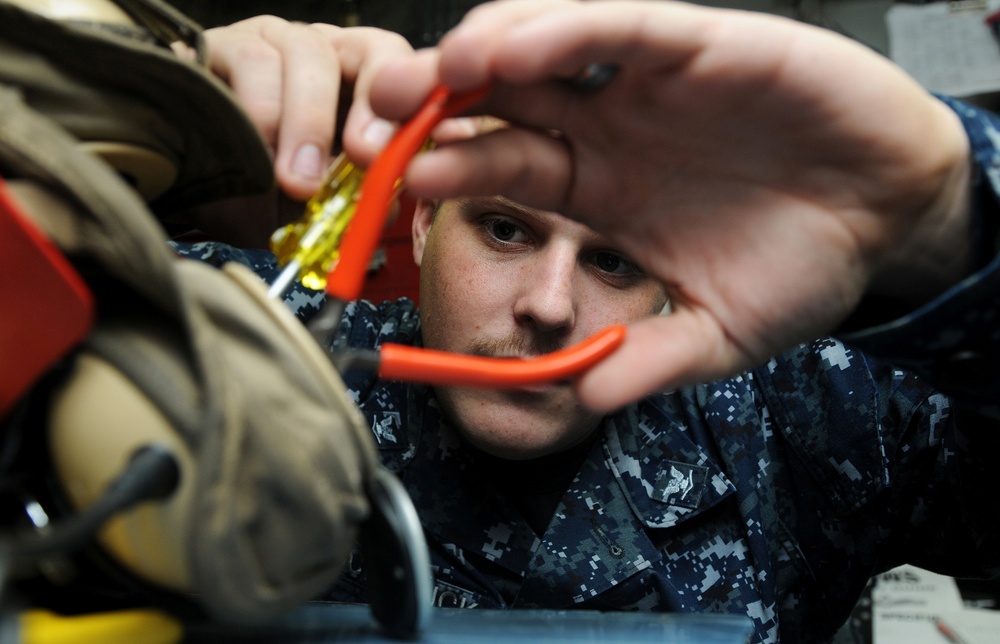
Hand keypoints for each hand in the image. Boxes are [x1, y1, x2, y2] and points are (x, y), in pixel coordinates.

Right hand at [205, 16, 412, 200]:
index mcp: (358, 85)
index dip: (409, 107)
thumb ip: (348, 201)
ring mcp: (272, 40)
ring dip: (305, 123)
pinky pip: (247, 60)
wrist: (176, 174)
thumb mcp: (310, 203)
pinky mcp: (220, 41)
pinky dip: (255, 114)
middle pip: (368, 50)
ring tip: (295, 179)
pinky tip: (252, 154)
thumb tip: (384, 208)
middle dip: (367, 109)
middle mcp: (322, 52)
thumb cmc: (252, 186)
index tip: (393, 152)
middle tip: (360, 159)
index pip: (404, 75)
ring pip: (305, 54)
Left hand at [368, 0, 973, 409]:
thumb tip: (584, 401)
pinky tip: (515, 47)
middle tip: (374, 117)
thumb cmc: (801, 265)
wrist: (887, 213)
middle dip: (434, 106)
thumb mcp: (717, 334)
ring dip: (483, 56)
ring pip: (545, 47)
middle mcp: (608, 127)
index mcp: (598, 188)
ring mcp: (647, 81)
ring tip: (430, 75)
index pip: (503, 170)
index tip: (391, 185)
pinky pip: (620, 28)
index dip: (446, 172)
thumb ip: (651, 362)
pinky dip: (568, 30)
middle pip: (500, 101)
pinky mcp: (700, 44)